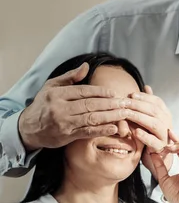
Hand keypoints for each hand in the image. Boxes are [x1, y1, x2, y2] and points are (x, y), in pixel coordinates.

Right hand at [18, 62, 133, 151]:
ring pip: (91, 118)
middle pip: (90, 104)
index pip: (83, 91)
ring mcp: (64, 122)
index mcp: (57, 93)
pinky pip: (87, 132)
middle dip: (110, 104)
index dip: (101, 92)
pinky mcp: (67, 136)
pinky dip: (101, 130)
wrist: (29, 128)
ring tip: (124, 114)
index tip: (114, 93)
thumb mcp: (51, 86)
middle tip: (125, 103)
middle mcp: (60, 107)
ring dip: (110, 116)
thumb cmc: (43, 105)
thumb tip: (86, 66)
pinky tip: (114, 128)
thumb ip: (70, 77)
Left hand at [126, 86, 172, 178]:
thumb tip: (146, 87)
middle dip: (138, 105)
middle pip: (154, 110)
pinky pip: (153, 141)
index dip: (144, 97)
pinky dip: (145, 136)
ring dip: (139, 117)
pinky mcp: (160, 148)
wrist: (156, 157)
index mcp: (165, 114)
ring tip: (126, 113)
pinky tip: (135, 132)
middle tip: (124, 102)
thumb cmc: (150, 135)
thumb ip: (148, 104)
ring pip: (154, 124)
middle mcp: (167, 124)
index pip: (157, 102)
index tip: (130, 95)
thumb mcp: (148, 118)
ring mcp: (165, 136)